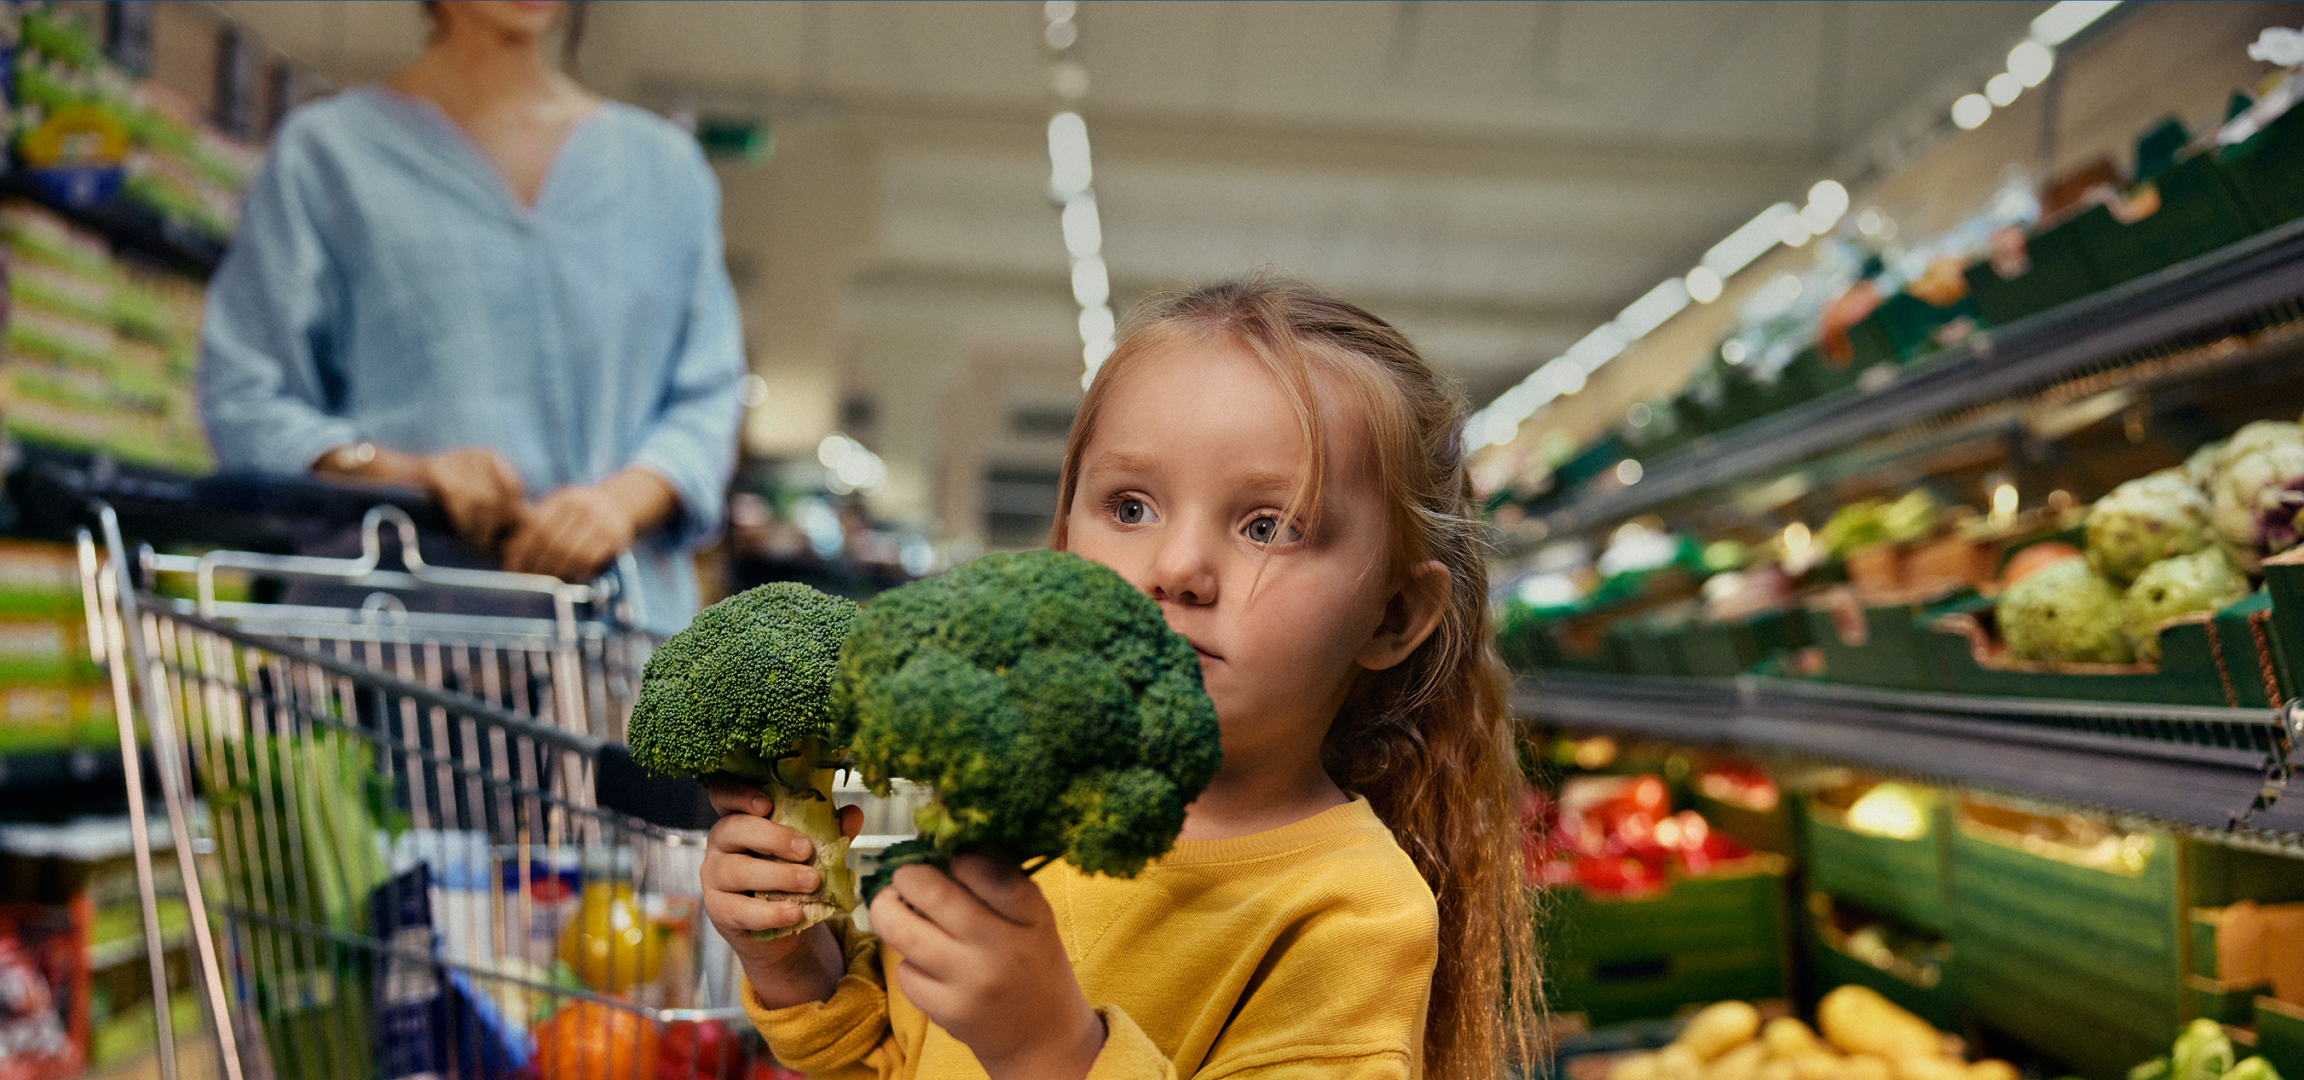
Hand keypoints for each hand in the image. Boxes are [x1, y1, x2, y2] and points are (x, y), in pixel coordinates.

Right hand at [420, 446, 525, 549]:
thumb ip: (496, 504)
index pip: (513, 487)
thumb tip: (523, 524)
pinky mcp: (437, 471)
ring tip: (475, 545)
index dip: (511, 513)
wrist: (397, 475)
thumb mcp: (471, 493)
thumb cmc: (439, 493)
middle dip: (496, 525)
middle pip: (498, 496)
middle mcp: (475, 455)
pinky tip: (462, 536)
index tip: (504, 533)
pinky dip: (463, 522)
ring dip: (479, 528)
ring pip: (481, 501)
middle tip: (489, 546)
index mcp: (488, 457)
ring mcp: (456, 461)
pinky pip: (459, 501)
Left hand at [500, 466, 677, 581]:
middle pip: (551, 540)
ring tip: (545, 582)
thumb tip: (509, 552)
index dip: (522, 549)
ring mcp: (600, 521)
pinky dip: (575, 571)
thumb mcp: (562, 508)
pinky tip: (567, 577)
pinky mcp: (614, 537)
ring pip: (570, 552)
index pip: (537, 526)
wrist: (621, 504)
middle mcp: (582, 507)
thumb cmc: (582, 513)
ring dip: (555, 571)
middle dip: (536, 564)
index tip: (512, 566)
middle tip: (527, 580)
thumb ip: (539, 524)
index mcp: (564, 498)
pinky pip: (589, 559)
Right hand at [703, 780, 864, 1008]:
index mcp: (740, 817)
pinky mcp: (719, 909)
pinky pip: (740, 910)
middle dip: (772, 837)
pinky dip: (770, 912)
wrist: (784, 923)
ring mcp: (714, 876)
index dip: (738, 794)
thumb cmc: (792, 872)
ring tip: (812, 882)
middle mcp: (720, 842)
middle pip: (732, 829)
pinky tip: (795, 912)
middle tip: (807, 850)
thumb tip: (853, 813)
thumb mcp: (812, 849)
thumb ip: (829, 830)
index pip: (723, 794)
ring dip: (778, 876)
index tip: (766, 803)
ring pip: (737, 870)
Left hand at [870, 857, 1104, 1079]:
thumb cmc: (1030, 962)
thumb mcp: (1032, 919)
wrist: (1041, 1035)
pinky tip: (925, 963)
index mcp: (1031, 917)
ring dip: (887, 909)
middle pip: (932, 892)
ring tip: (892, 905)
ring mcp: (971, 983)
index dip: (959, 858)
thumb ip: (996, 882)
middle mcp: (1002, 949)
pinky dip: (907, 961)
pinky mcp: (947, 1012)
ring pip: (901, 930)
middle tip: (906, 877)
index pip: (988, 872)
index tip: (952, 859)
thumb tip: (935, 842)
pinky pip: (904, 971)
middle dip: (907, 875)